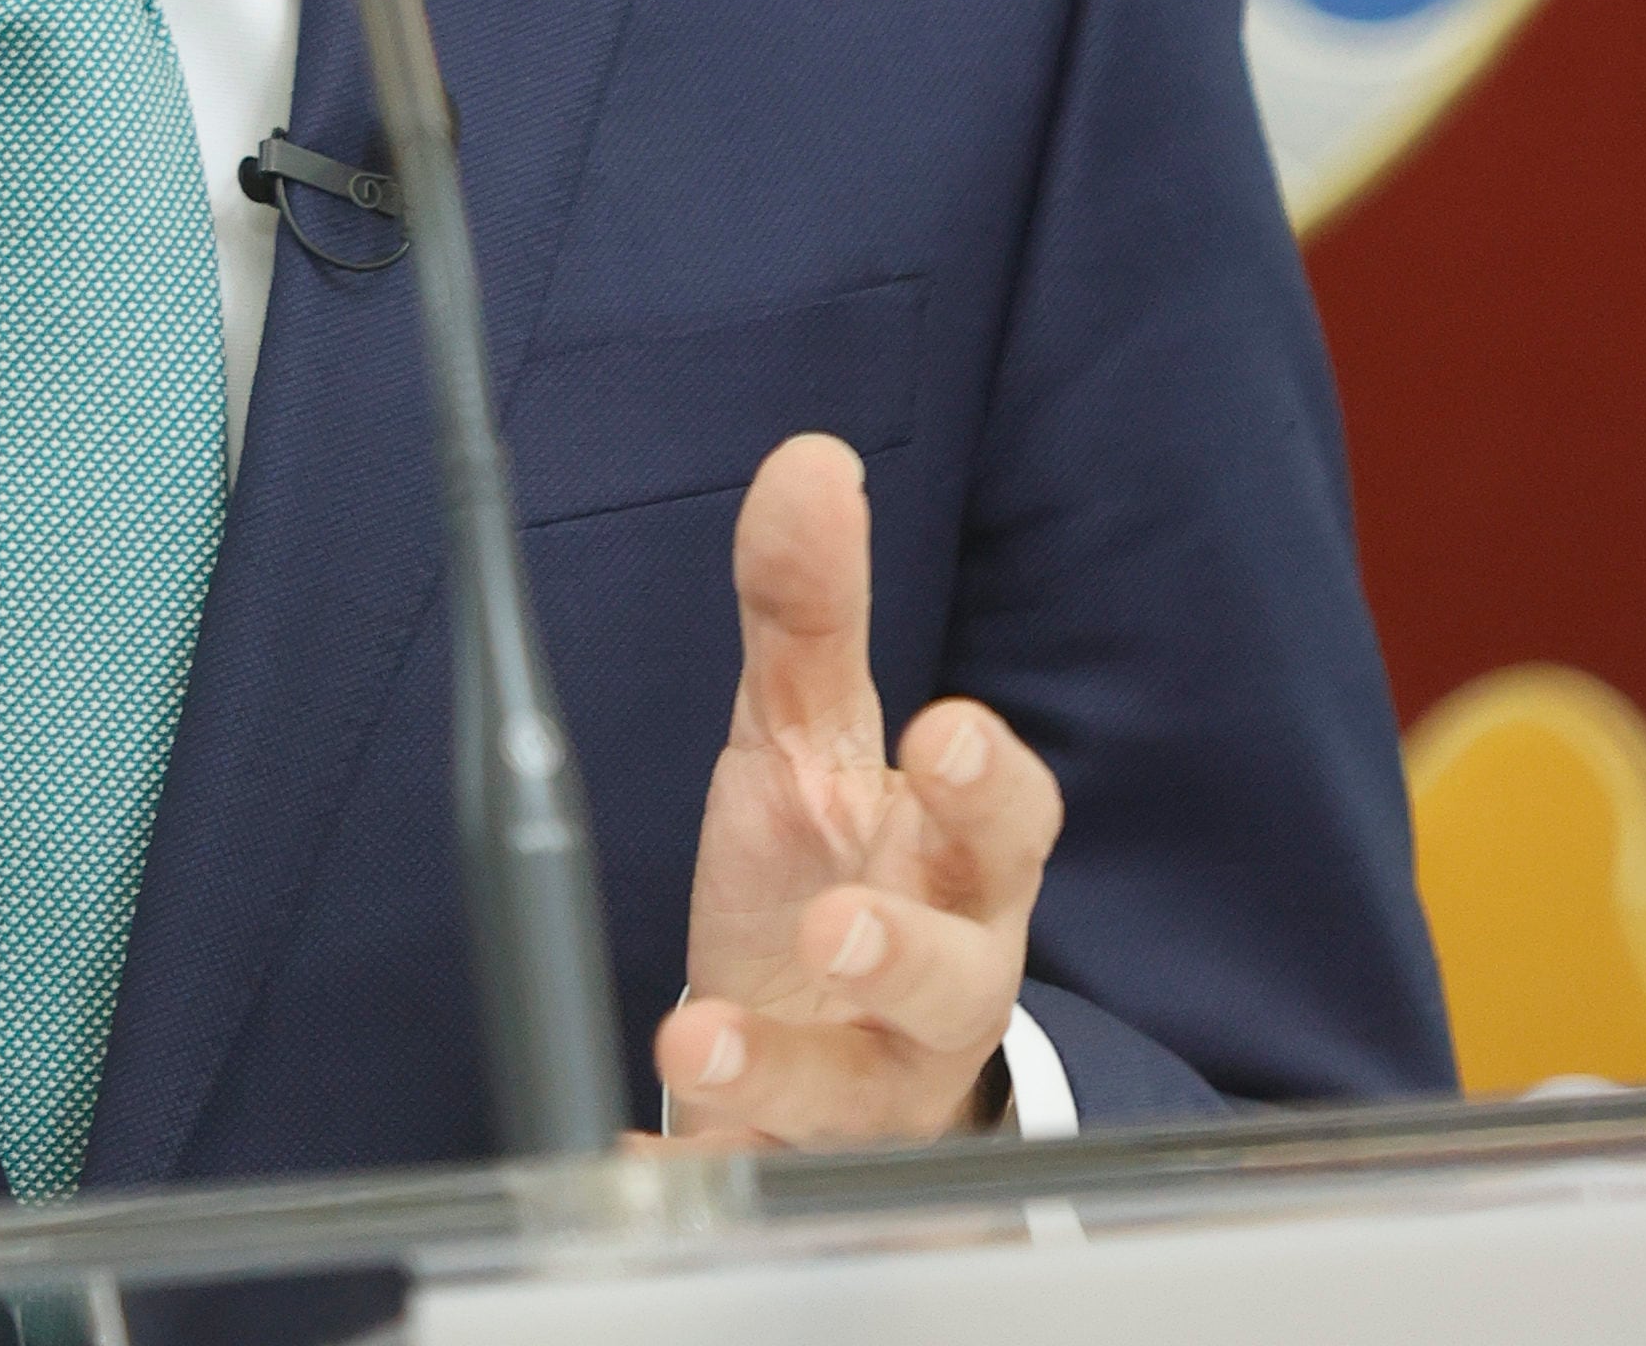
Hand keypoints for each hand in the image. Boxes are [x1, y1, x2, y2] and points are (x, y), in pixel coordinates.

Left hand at [653, 432, 1059, 1149]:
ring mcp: (874, 1088)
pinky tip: (632, 1160)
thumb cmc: (834, 868)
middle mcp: (938, 986)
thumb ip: (808, 612)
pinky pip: (754, 1185)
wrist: (830, 1051)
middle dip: (905, 953)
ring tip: (693, 1036)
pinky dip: (694, 1172)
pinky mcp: (797, 1165)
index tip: (945, 734)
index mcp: (957, 868)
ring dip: (778, 1068)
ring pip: (858, 1096)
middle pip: (961, 979)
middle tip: (837, 927)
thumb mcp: (811, 739)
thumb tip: (810, 461)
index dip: (991, 783)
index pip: (1014, 823)